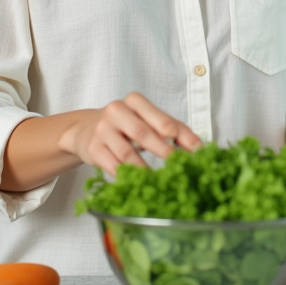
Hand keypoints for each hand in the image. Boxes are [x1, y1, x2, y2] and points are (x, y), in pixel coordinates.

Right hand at [61, 92, 202, 175]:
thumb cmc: (125, 125)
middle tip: (178, 167)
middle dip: (163, 151)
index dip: (181, 137)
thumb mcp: (148, 120)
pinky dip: (127, 176)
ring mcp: (102, 130)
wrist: (84, 130)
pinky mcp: (92, 149)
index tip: (197, 153)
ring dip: (144, 169)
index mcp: (135, 101)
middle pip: (143, 134)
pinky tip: (137, 183)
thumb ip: (174, 131)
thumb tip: (200, 149)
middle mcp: (116, 111)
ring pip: (126, 153)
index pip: (162, 120)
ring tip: (159, 181)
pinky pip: (112, 166)